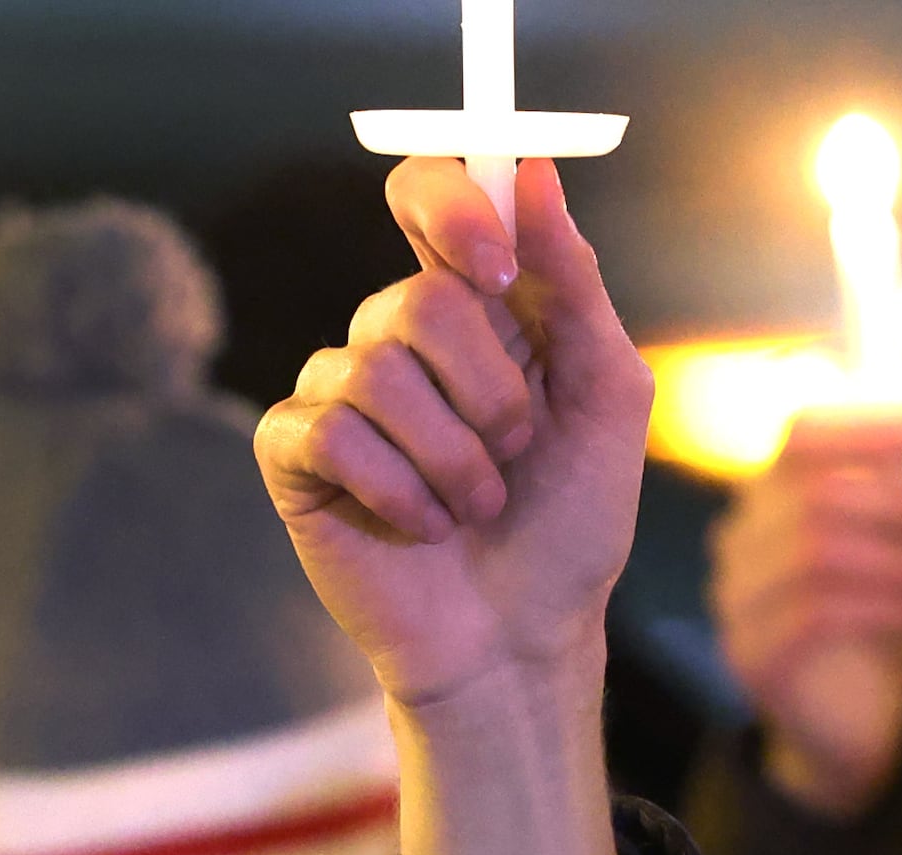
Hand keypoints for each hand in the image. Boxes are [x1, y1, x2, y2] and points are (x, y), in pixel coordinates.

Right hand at [255, 157, 647, 718]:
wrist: (521, 637)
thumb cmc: (570, 523)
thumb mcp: (605, 392)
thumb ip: (572, 280)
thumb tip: (536, 170)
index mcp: (473, 305)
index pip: (429, 192)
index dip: (454, 207)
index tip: (498, 271)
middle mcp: (398, 340)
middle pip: (413, 301)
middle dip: (485, 389)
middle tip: (514, 449)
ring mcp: (339, 398)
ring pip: (375, 374)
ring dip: (449, 457)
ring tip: (474, 506)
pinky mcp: (296, 461)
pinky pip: (328, 434)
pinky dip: (392, 487)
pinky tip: (420, 526)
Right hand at [713, 407, 901, 819]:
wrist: (855, 728)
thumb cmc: (882, 622)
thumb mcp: (901, 536)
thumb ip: (900, 463)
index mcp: (773, 500)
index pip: (801, 435)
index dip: (863, 420)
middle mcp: (740, 545)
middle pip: (817, 495)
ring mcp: (736, 604)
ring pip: (817, 554)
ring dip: (898, 561)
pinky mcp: (752, 658)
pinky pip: (815, 615)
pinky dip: (882, 606)